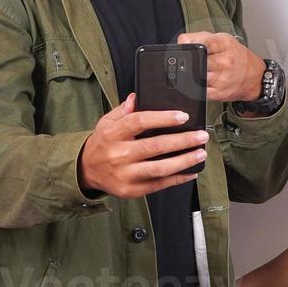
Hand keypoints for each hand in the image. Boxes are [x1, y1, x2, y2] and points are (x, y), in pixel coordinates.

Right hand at [77, 93, 208, 198]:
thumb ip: (123, 110)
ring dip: (184, 161)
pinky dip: (178, 178)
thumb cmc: (102, 144)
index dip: (163, 118)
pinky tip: (191, 171)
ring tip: (200, 153)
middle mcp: (119, 154)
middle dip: (183, 140)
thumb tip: (137, 97)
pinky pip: (159, 184)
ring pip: (160, 168)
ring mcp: (126, 174)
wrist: (86, 170)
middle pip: (155, 146)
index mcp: (113, 134)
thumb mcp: (107, 122)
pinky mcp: (132, 190)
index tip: (183, 116)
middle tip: (201, 136)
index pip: (140, 122)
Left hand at [176, 31, 264, 102]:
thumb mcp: (221, 39)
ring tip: (206, 71)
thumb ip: (198, 37)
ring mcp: (221, 78)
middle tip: (201, 63)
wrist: (254, 76)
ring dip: (195, 75)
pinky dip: (198, 86)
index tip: (193, 49)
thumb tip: (181, 42)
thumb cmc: (237, 56)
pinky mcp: (218, 93)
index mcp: (223, 44)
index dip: (192, 47)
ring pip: (195, 77)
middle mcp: (224, 61)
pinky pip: (199, 90)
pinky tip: (206, 81)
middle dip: (193, 63)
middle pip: (195, 62)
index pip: (199, 44)